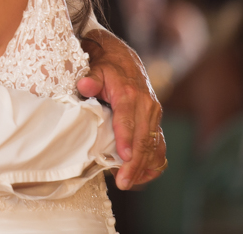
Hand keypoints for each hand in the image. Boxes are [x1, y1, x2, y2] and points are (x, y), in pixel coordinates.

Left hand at [77, 29, 165, 188]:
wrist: (124, 59)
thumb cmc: (106, 67)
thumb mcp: (95, 69)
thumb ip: (90, 79)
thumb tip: (84, 86)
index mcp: (129, 94)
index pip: (127, 120)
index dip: (125, 140)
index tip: (124, 158)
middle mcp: (146, 105)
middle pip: (143, 138)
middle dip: (135, 163)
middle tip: (123, 182)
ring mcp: (154, 114)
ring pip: (153, 145)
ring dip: (144, 166)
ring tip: (130, 183)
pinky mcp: (156, 121)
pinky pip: (159, 145)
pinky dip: (153, 161)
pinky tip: (142, 176)